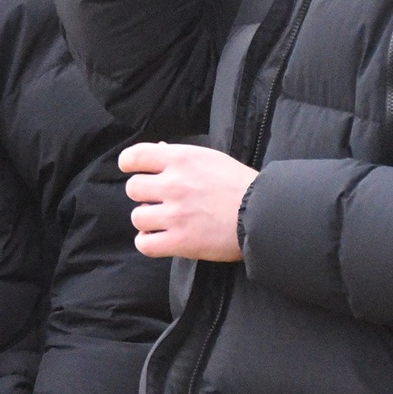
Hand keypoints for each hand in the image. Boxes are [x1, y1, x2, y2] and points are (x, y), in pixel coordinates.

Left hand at [121, 141, 257, 261]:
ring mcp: (174, 214)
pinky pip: (144, 244)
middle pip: (133, 188)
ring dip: (146, 220)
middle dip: (143, 195)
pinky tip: (158, 239)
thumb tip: (159, 149)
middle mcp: (173, 184)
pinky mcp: (179, 241)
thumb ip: (182, 157)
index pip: (135, 156)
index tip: (132, 170)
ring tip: (161, 222)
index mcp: (181, 159)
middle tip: (158, 201)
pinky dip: (147, 242)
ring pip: (137, 217)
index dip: (129, 164)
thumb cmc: (241, 184)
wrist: (263, 214)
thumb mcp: (211, 159)